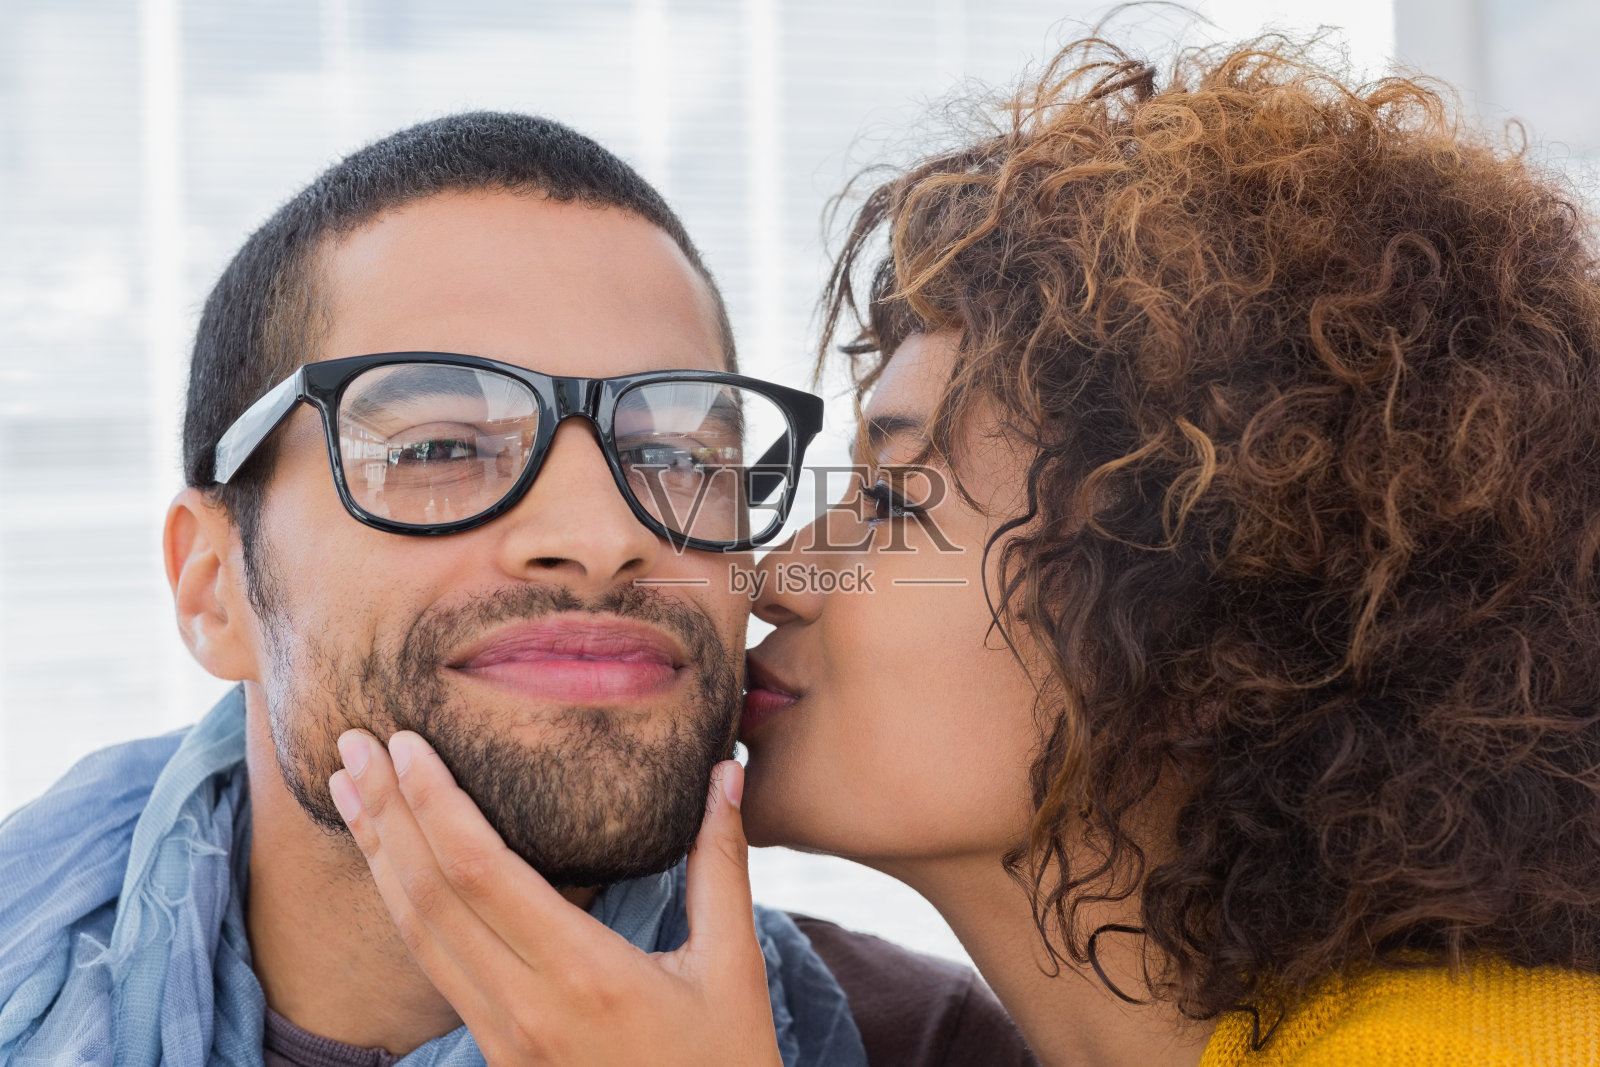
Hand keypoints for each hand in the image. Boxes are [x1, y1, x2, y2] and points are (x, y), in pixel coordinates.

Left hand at [328, 730, 781, 1066]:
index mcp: (585, 977)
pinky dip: (401, 906)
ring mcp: (503, 1038)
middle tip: (349, 741)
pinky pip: (433, 968)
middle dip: (385, 812)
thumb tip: (727, 773)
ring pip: (417, 935)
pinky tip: (391, 868)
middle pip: (430, 895)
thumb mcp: (734, 969)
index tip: (404, 742)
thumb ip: (720, 865)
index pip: (481, 871)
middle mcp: (526, 1008)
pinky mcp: (498, 1054)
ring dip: (377, 856)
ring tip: (348, 790)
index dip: (434, 801)